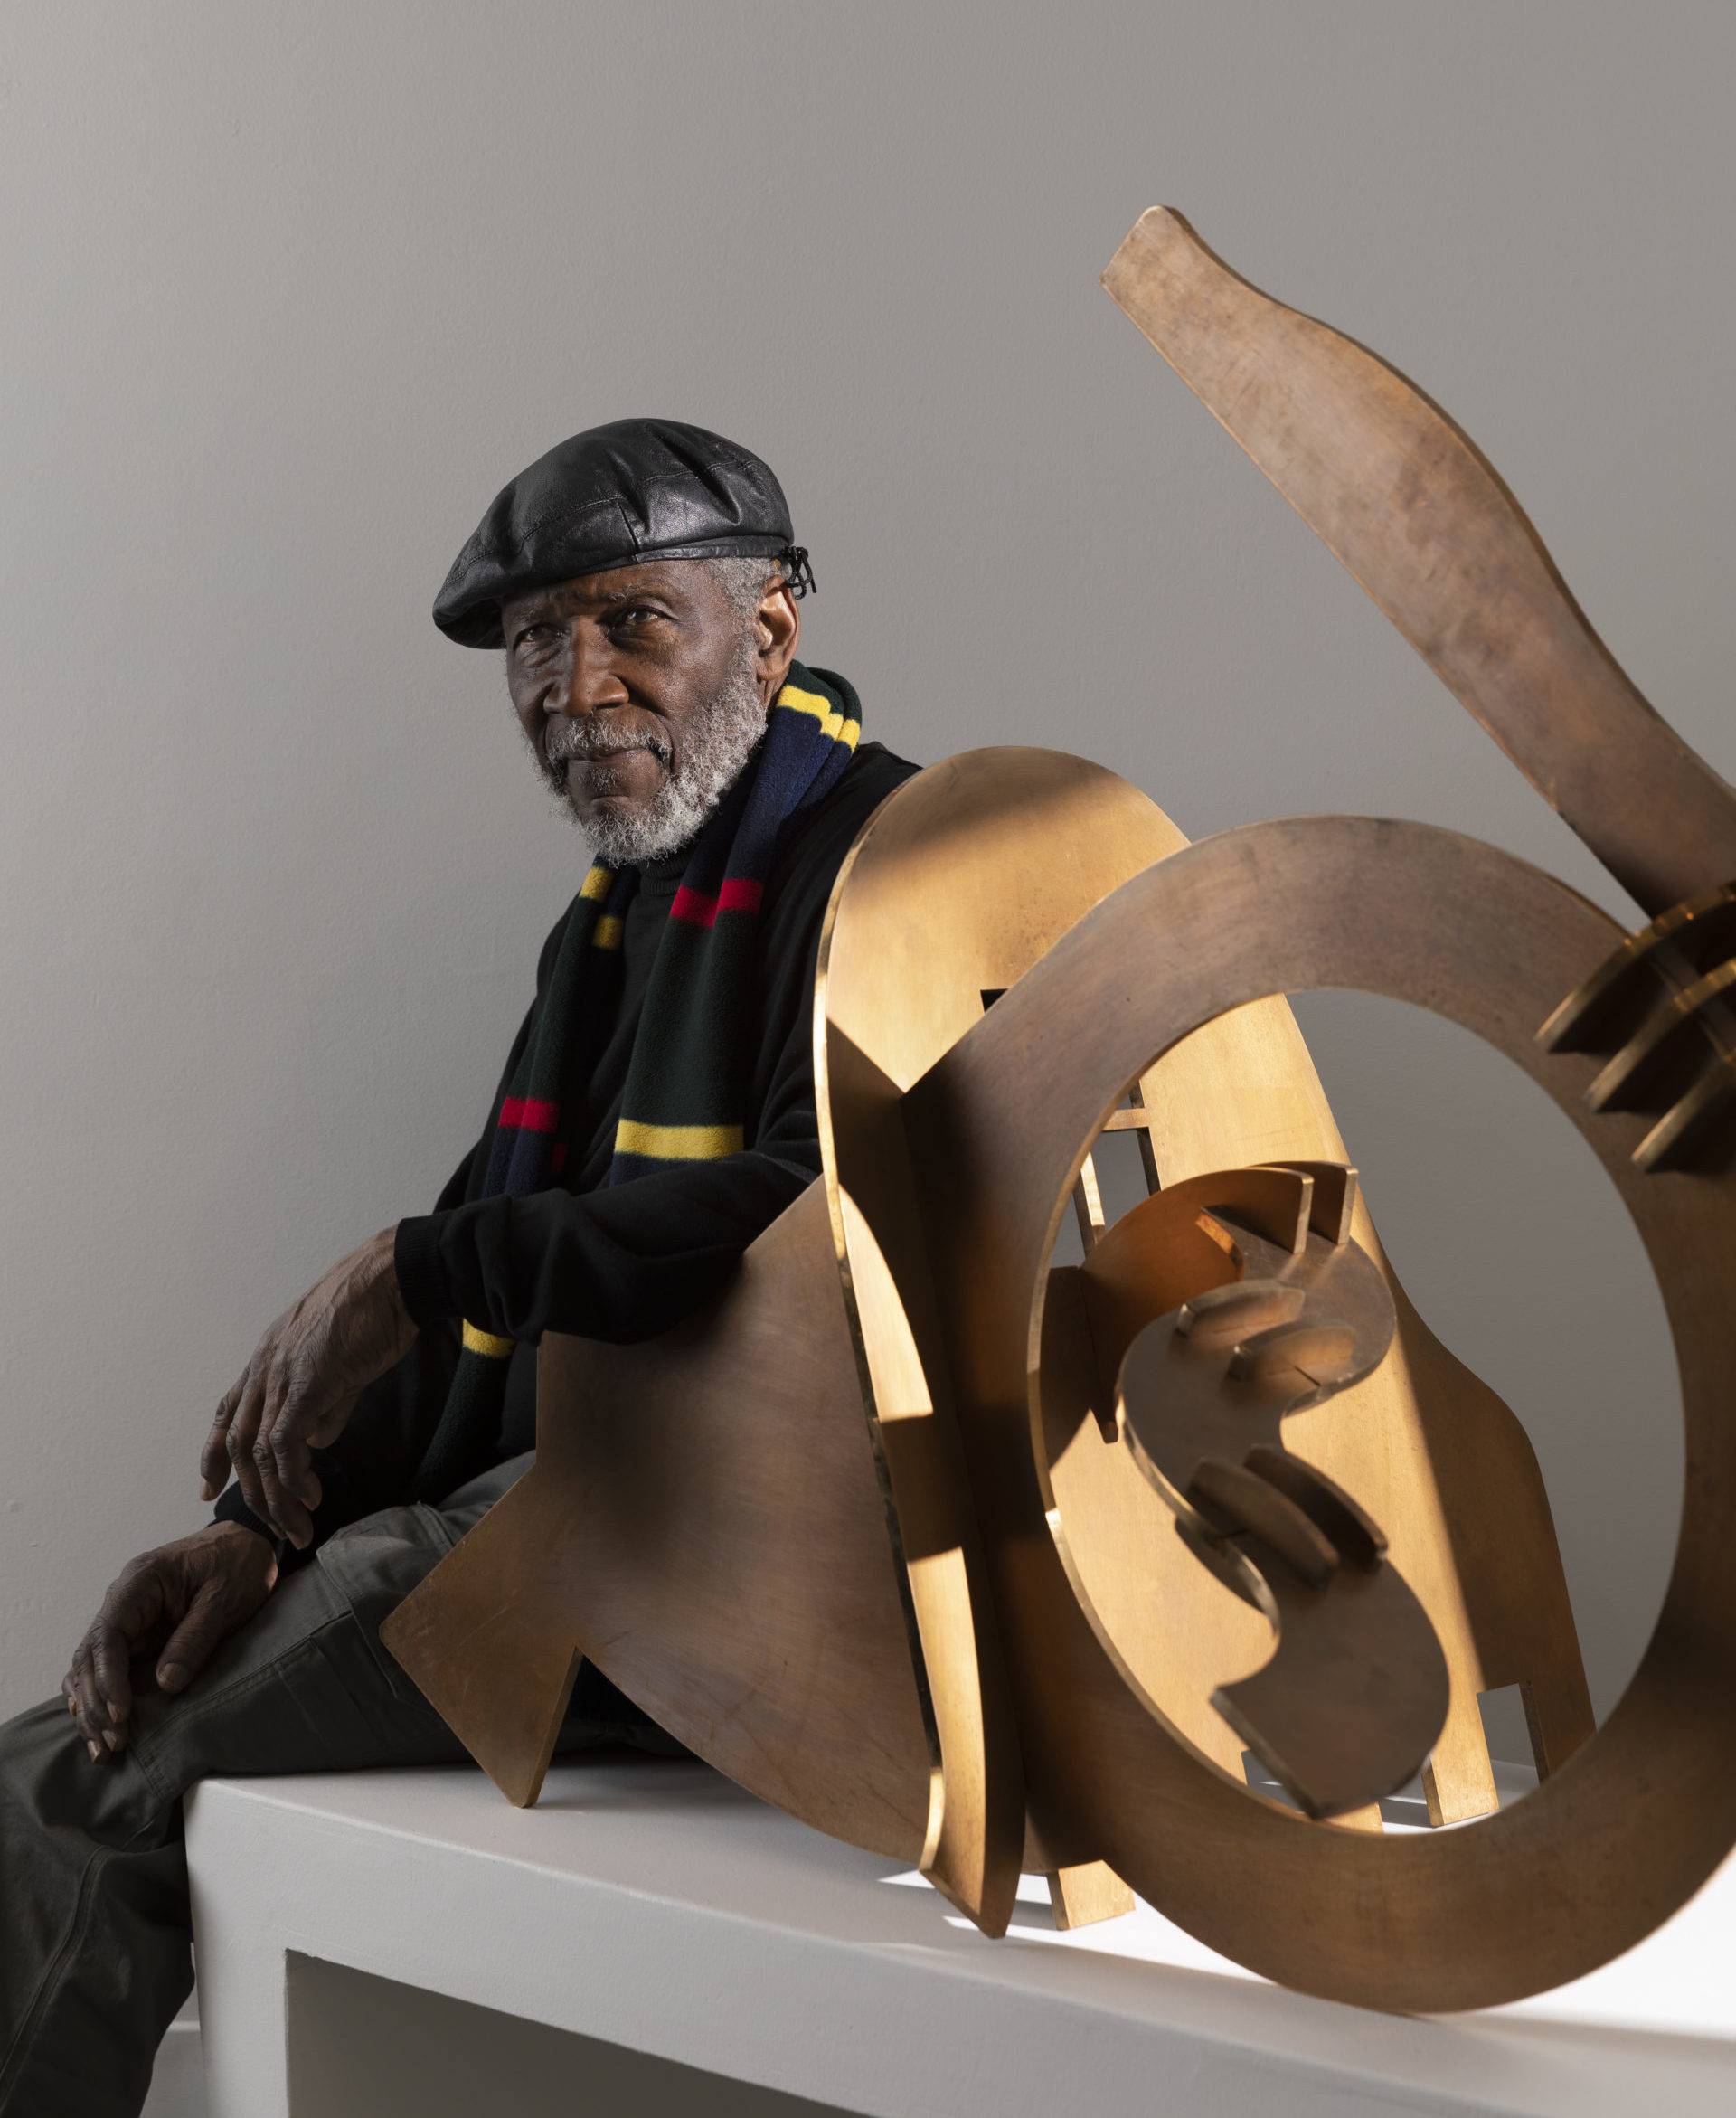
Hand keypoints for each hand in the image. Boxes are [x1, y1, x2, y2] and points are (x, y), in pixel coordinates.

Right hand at [62, 1522, 277, 1761]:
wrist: (247, 1543)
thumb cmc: (237, 1564)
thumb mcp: (224, 1599)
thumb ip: (195, 1638)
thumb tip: (166, 1683)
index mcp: (139, 1582)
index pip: (108, 1636)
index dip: (108, 1679)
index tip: (120, 1714)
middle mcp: (122, 1599)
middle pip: (91, 1656)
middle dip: (97, 1703)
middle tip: (113, 1743)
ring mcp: (127, 1617)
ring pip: (92, 1667)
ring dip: (93, 1708)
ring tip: (103, 1749)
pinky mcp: (137, 1633)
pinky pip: (108, 1667)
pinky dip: (100, 1697)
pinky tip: (97, 1727)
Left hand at [200, 1227, 416, 1545]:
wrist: (391, 1280)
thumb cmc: (373, 1313)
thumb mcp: (342, 1366)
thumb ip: (327, 1405)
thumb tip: (318, 1442)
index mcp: (268, 1360)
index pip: (227, 1413)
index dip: (214, 1454)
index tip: (209, 1487)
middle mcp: (264, 1369)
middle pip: (237, 1441)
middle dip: (248, 1491)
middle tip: (269, 1525)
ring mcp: (281, 1376)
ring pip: (259, 1451)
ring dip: (276, 1497)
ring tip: (298, 1526)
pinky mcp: (305, 1384)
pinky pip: (286, 1443)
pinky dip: (293, 1477)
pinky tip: (310, 1495)